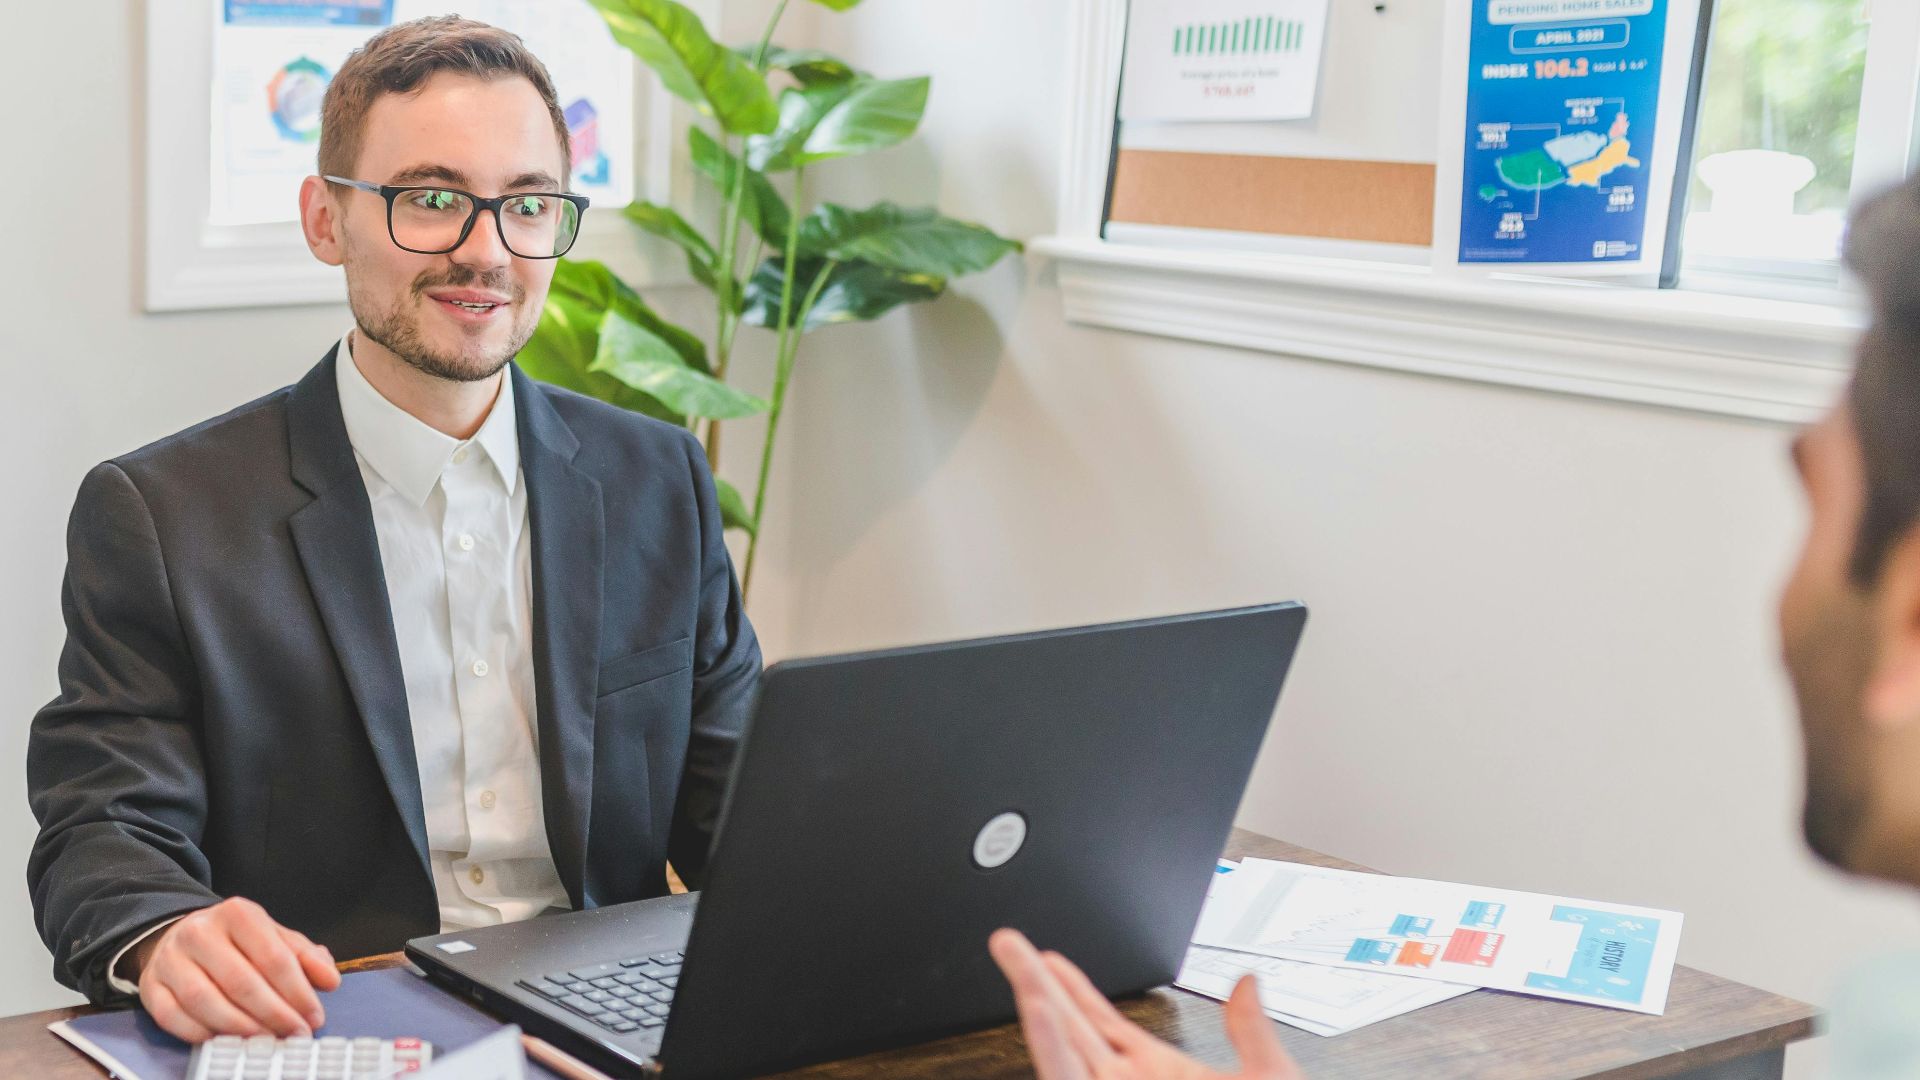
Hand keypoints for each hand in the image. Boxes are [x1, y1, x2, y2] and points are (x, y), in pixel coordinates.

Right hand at [131, 897, 341, 1042]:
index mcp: (238, 914)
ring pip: (203, 999)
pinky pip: (171, 1016)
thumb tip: (330, 981)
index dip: (297, 991)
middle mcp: (200, 932)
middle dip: (273, 1014)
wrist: (181, 936)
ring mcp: (171, 959)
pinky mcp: (151, 985)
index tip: (314, 1017)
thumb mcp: (275, 938)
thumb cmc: (237, 942)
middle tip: (294, 1034)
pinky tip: (224, 1040)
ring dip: (238, 1026)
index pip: (273, 956)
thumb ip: (305, 957)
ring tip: (265, 1040)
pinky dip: (199, 1033)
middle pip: (240, 981)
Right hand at [989, 929, 1303, 1079]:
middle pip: (1070, 1027)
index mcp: (1159, 1077)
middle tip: (1010, 941)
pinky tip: (1039, 1010)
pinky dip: (1050, 1045)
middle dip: (1037, 981)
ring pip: (1061, 1049)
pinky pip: (1065, 1078)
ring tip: (1017, 960)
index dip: (1075, 988)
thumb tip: (1246, 984)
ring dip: (1036, 1003)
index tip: (1049, 957)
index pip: (1103, 1024)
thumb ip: (1252, 1033)